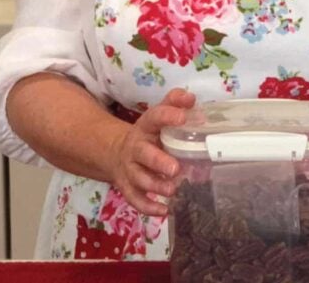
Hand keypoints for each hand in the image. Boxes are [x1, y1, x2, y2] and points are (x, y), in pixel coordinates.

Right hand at [108, 87, 195, 215]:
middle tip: (175, 169)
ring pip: (139, 179)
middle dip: (158, 162)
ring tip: (173, 190)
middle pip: (144, 154)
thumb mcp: (158, 116)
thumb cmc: (149, 135)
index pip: (155, 117)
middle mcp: (135, 147)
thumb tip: (191, 98)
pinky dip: (148, 207)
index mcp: (146, 126)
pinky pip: (135, 199)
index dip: (168, 116)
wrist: (117, 152)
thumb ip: (174, 103)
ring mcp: (130, 169)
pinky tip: (163, 211)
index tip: (183, 117)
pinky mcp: (127, 187)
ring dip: (155, 186)